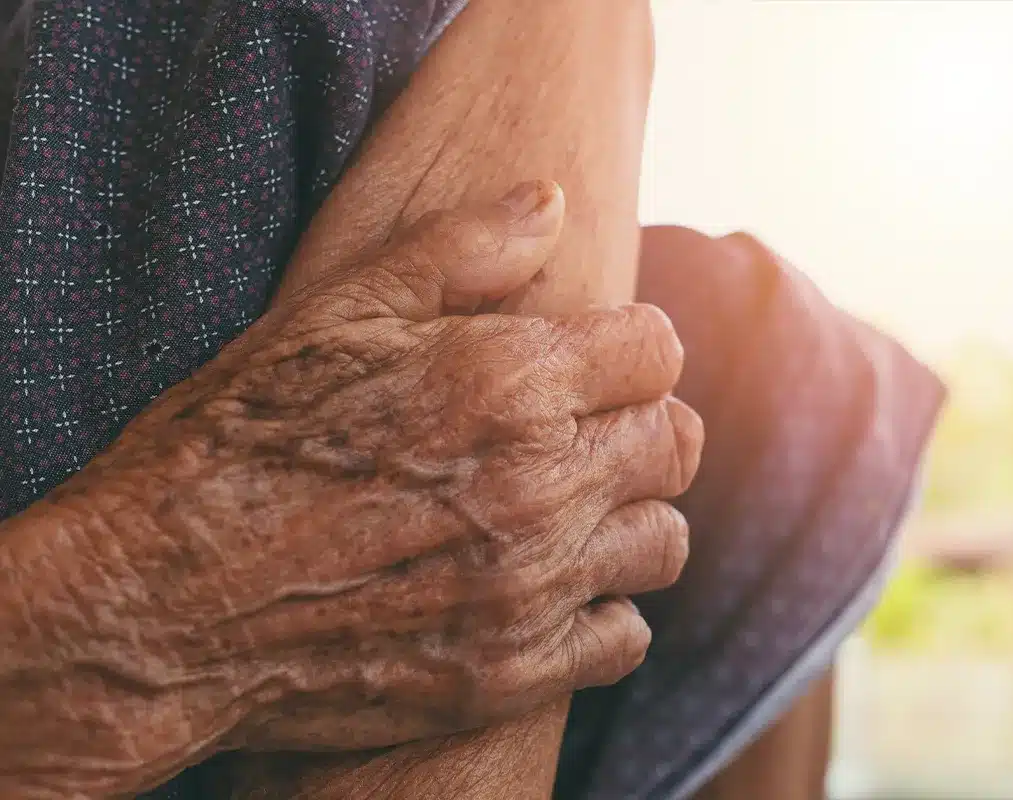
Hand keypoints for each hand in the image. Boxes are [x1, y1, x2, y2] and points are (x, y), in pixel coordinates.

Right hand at [0, 181, 702, 797]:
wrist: (158, 606)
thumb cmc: (235, 444)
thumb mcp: (334, 314)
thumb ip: (461, 250)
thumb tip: (551, 201)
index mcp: (507, 383)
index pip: (656, 350)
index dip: (628, 345)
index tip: (593, 356)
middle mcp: (539, 486)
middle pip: (674, 440)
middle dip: (639, 421)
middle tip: (585, 425)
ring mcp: (531, 588)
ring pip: (662, 539)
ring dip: (629, 512)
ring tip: (572, 504)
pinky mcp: (510, 671)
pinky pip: (623, 635)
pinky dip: (603, 607)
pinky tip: (551, 584)